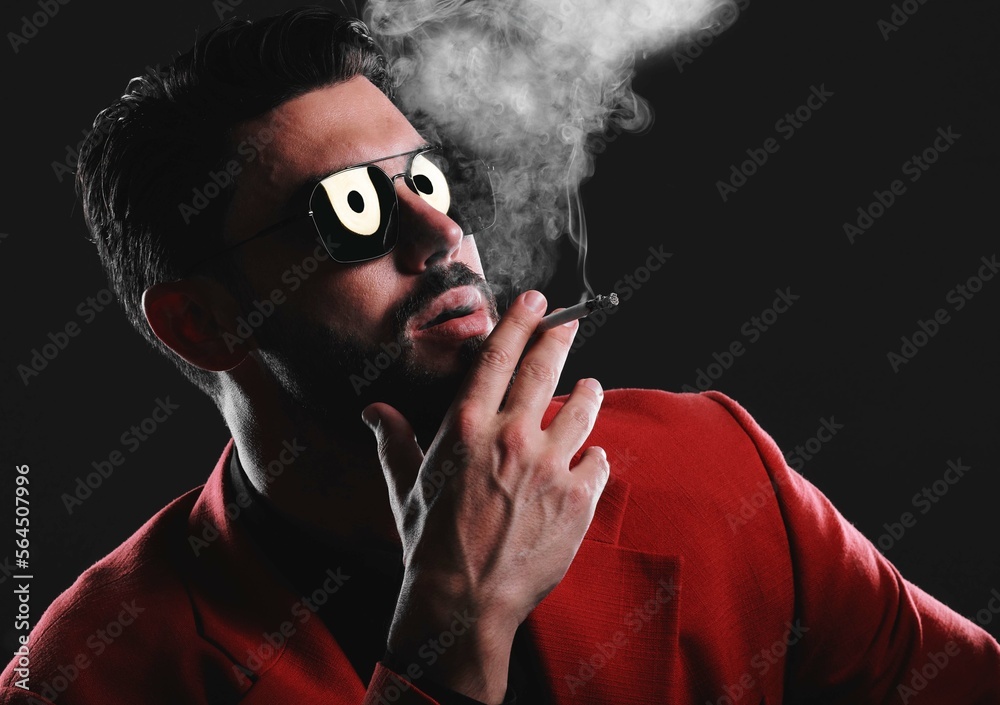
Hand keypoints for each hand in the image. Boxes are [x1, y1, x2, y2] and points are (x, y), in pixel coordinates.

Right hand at [362, 290, 608, 702]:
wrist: (462, 602)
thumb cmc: (429, 542)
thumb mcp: (405, 486)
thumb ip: (394, 440)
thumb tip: (374, 411)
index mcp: (467, 427)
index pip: (499, 356)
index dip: (521, 320)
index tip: (536, 300)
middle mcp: (511, 437)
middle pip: (546, 368)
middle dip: (562, 335)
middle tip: (572, 318)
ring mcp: (549, 468)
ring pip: (584, 409)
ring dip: (588, 394)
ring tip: (590, 388)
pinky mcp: (577, 499)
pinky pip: (598, 461)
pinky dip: (593, 456)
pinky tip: (586, 460)